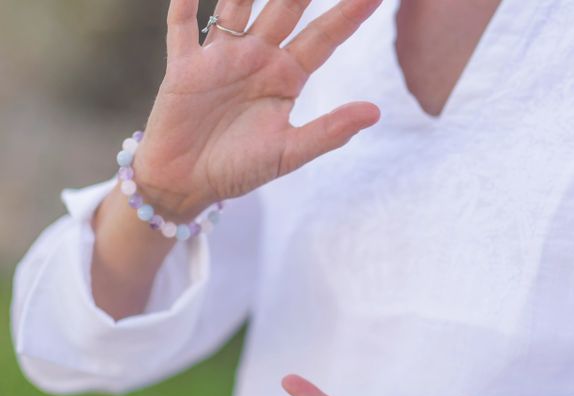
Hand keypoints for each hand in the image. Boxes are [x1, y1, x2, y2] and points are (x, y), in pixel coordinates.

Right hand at [134, 0, 381, 219]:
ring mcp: (220, 58)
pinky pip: (182, 26)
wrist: (187, 184)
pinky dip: (184, 4)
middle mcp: (257, 60)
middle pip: (286, 8)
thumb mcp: (288, 153)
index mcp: (285, 79)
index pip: (323, 37)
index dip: (349, 14)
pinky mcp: (184, 66)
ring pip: (237, 5)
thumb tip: (375, 112)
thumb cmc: (238, 170)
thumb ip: (329, 131)